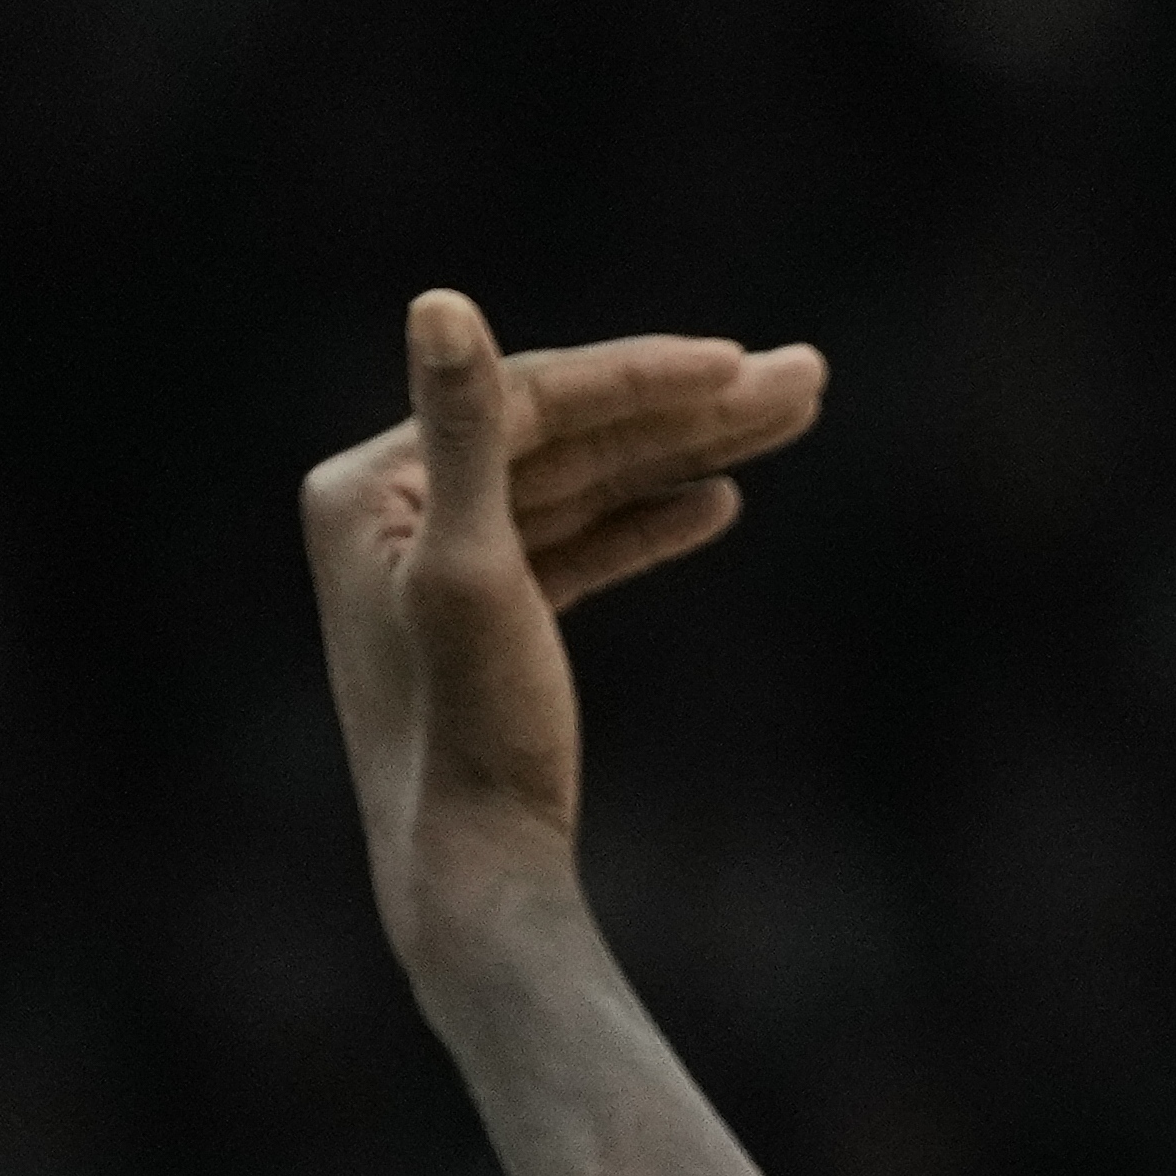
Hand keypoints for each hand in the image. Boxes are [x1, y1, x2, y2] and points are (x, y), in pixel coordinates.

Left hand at [300, 292, 824, 945]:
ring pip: (584, 484)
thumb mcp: (475, 572)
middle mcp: (392, 512)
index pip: (528, 400)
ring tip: (794, 419)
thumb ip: (463, 432)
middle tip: (807, 379)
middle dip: (691, 407)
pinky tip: (719, 502)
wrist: (474, 876)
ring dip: (688, 453)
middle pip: (565, 434)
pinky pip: (577, 544)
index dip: (643, 377)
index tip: (742, 365)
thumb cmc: (470, 733)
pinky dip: (646, 520)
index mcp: (368, 486)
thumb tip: (440, 298)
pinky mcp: (486, 620)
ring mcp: (438, 565)